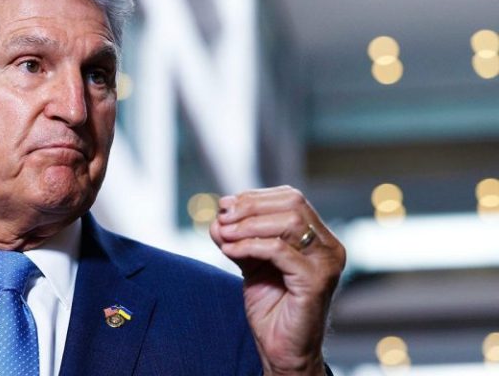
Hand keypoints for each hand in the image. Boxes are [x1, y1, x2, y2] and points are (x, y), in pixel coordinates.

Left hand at [209, 186, 345, 375]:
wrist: (282, 349)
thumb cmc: (271, 306)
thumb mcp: (251, 263)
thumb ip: (238, 238)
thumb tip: (218, 217)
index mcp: (318, 237)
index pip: (290, 198)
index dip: (255, 197)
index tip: (225, 205)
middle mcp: (329, 246)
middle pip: (292, 203)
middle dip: (251, 206)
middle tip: (223, 217)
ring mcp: (326, 262)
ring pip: (289, 222)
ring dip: (249, 224)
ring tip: (224, 234)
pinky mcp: (316, 281)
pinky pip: (280, 251)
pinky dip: (250, 245)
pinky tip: (230, 251)